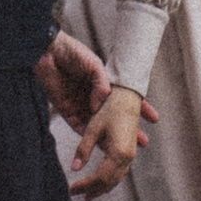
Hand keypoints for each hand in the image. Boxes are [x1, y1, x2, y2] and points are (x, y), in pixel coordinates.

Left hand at [35, 28, 156, 138]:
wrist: (46, 50)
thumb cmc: (71, 51)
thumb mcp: (92, 63)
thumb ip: (100, 82)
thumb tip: (102, 103)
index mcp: (102, 84)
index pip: (124, 99)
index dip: (139, 108)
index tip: (154, 118)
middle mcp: (93, 97)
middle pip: (113, 118)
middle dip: (128, 131)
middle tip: (143, 142)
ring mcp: (80, 104)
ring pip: (98, 128)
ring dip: (109, 139)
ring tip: (124, 151)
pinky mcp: (66, 110)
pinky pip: (79, 127)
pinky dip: (89, 138)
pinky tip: (101, 146)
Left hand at [69, 85, 144, 195]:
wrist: (128, 92)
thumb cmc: (109, 106)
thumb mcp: (93, 127)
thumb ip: (84, 149)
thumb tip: (75, 168)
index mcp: (119, 152)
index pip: (100, 177)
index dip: (85, 185)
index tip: (72, 190)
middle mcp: (127, 155)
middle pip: (109, 180)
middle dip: (93, 190)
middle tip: (77, 195)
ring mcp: (130, 153)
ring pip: (117, 177)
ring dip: (102, 187)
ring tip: (89, 194)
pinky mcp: (130, 148)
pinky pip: (121, 170)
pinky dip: (110, 178)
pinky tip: (102, 180)